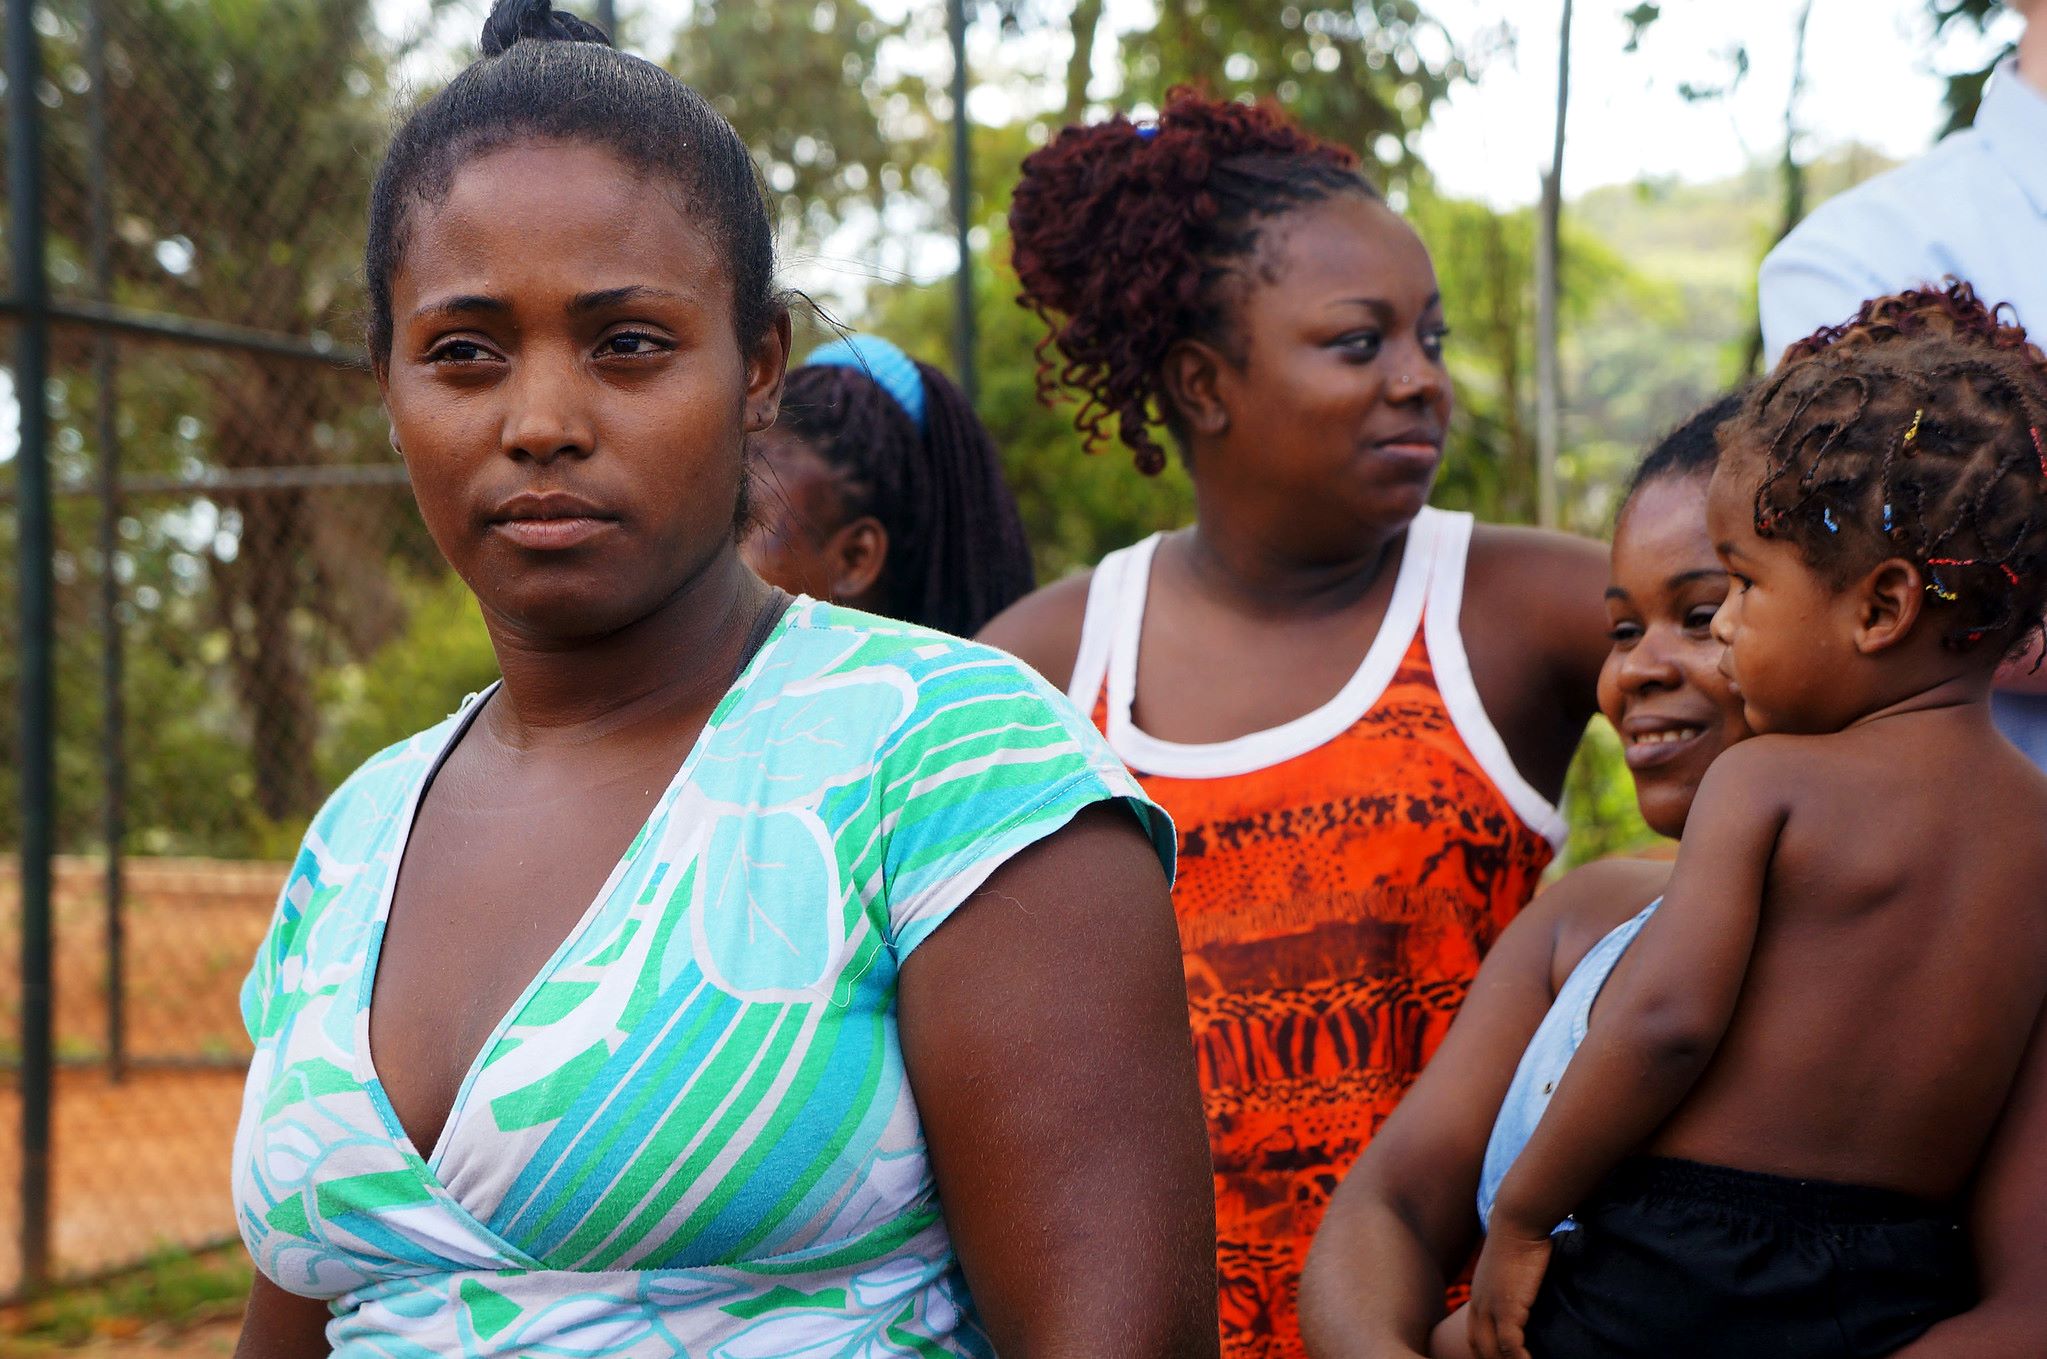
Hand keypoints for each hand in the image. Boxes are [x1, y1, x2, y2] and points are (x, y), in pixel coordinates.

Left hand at [1468, 1225, 1552, 1358]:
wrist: (1517, 1221)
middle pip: (1478, 1346)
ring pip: (1492, 1350)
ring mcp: (1490, 1307)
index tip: (1496, 1358)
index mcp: (1479, 1294)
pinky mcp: (1507, 1308)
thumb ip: (1515, 1281)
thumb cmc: (1521, 1236)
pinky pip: (1510, 1346)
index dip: (1483, 1351)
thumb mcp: (1512, 1264)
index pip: (1474, 1334)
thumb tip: (1530, 1284)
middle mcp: (1479, 1303)